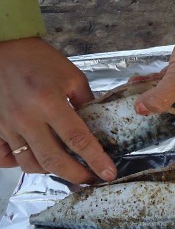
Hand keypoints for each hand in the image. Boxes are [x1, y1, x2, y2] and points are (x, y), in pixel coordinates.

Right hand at [0, 38, 116, 183]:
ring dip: (52, 171)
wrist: (1, 49)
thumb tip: (99, 125)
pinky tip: (36, 159)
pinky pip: (6, 158)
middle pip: (53, 160)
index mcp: (49, 102)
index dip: (95, 159)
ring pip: (30, 164)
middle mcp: (26, 118)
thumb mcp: (71, 76)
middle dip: (77, 175)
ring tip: (68, 168)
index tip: (108, 173)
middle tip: (91, 179)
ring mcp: (6, 126)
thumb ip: (86, 102)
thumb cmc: (37, 59)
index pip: (78, 139)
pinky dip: (21, 163)